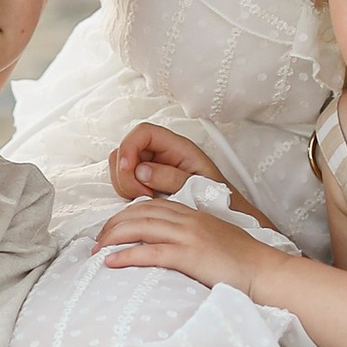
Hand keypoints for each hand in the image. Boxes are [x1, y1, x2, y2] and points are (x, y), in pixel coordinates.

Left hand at [96, 197, 269, 293]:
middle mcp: (187, 220)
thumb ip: (193, 236)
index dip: (125, 214)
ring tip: (96, 250)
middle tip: (96, 240)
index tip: (111, 228)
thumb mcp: (215, 239)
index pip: (150, 206)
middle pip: (139, 213)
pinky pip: (149, 252)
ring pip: (140, 228)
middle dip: (113, 225)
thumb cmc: (243, 262)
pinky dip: (126, 256)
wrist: (265, 271)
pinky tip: (111, 263)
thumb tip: (173, 247)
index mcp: (193, 214)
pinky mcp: (189, 256)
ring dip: (113, 238)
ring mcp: (188, 237)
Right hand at [107, 122, 226, 204]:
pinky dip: (129, 194)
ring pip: (121, 168)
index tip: (129, 168)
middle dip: (127, 174)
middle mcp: (161, 155)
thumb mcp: (199, 186)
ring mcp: (151, 170)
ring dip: (127, 186)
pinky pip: (125, 184)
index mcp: (177, 147)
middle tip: (144, 193)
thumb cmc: (217, 198)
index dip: (130, 147)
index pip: (143, 132)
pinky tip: (147, 203)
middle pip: (126, 150)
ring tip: (149, 199)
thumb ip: (171, 177)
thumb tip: (142, 172)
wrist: (225, 215)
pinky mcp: (145, 185)